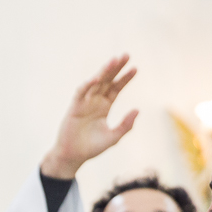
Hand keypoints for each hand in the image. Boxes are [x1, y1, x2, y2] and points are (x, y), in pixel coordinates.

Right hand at [40, 55, 138, 179]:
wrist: (73, 156)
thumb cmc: (92, 147)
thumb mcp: (113, 137)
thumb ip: (126, 125)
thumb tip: (138, 110)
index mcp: (104, 106)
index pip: (116, 88)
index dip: (125, 78)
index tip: (135, 68)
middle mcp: (95, 101)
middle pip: (107, 80)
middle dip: (116, 68)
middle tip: (126, 55)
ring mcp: (84, 103)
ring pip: (96, 83)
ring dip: (104, 71)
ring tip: (114, 60)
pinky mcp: (74, 107)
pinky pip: (81, 93)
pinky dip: (88, 85)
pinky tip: (97, 78)